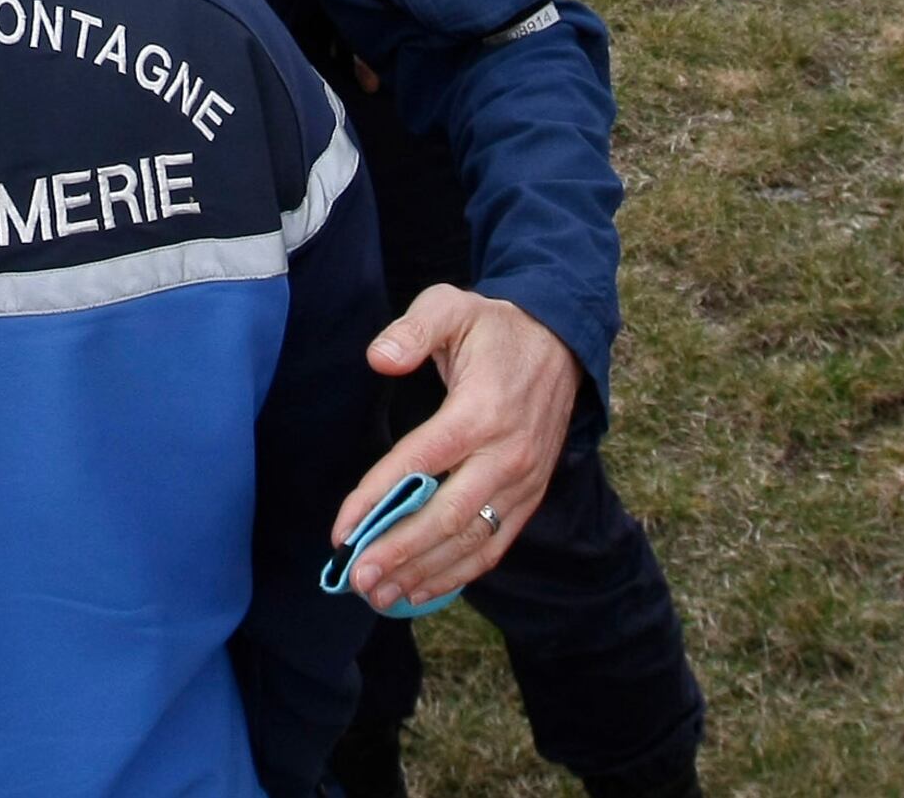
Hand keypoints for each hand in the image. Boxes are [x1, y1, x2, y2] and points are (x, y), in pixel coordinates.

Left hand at [332, 286, 581, 609]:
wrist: (561, 346)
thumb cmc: (494, 330)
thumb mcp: (451, 307)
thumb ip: (412, 330)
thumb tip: (378, 358)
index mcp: (481, 411)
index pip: (422, 462)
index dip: (379, 497)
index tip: (342, 529)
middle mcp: (506, 456)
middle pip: (449, 515)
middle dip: (401, 551)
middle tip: (358, 577)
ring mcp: (522, 483)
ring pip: (471, 540)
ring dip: (425, 573)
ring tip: (379, 596)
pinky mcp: (529, 499)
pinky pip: (493, 546)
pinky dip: (457, 574)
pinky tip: (419, 590)